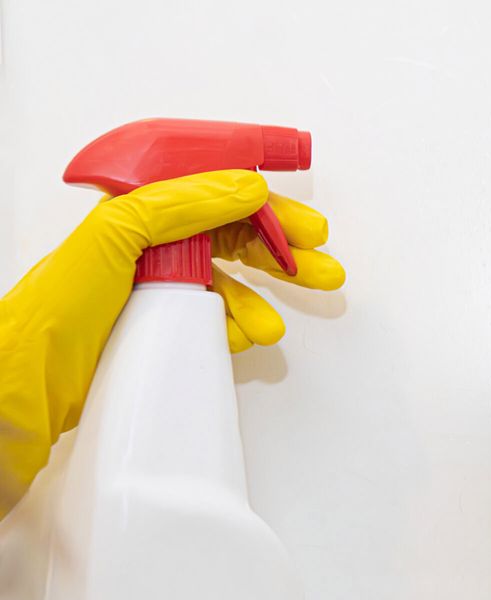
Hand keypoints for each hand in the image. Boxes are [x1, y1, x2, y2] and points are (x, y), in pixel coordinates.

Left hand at [0, 170, 342, 515]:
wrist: (28, 378)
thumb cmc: (57, 306)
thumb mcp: (118, 233)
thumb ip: (184, 204)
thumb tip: (245, 188)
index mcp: (139, 212)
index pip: (219, 197)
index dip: (268, 210)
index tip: (307, 228)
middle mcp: (148, 245)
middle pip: (233, 240)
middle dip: (282, 256)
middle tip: (321, 270)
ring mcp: (153, 288)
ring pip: (227, 285)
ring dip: (262, 301)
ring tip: (276, 325)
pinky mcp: (156, 327)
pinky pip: (212, 322)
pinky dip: (235, 329)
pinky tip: (243, 339)